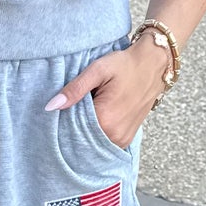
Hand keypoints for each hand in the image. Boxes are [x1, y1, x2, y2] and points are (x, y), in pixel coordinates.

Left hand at [42, 36, 167, 146]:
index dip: (63, 118)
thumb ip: (74, 89)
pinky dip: (96, 131)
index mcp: (105, 121)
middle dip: (73, 125)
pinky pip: (103, 141)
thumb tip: (51, 106)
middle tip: (77, 104)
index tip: (63, 106)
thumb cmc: (125, 65)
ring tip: (89, 108)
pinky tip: (96, 116)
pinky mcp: (126, 139)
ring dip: (85, 128)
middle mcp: (114, 136)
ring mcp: (122, 140)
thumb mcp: (97, 70)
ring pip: (92, 141)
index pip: (70, 130)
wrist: (154, 65)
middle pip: (81, 137)